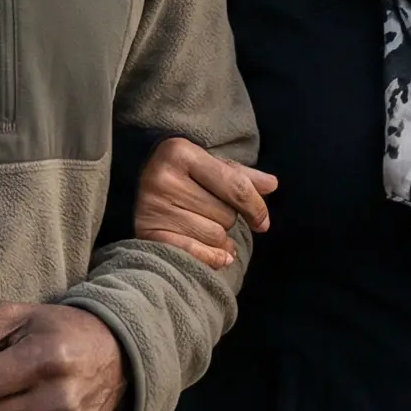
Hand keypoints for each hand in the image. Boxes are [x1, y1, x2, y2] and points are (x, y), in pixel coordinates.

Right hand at [135, 136, 276, 269]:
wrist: (138, 181)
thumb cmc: (183, 174)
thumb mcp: (211, 166)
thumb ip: (242, 177)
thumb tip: (272, 185)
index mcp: (181, 152)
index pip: (235, 187)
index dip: (256, 207)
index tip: (263, 223)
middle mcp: (163, 177)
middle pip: (225, 215)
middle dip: (228, 219)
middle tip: (213, 214)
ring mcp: (152, 206)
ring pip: (214, 236)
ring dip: (219, 239)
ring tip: (206, 229)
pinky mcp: (146, 233)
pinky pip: (193, 253)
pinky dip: (211, 258)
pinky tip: (219, 257)